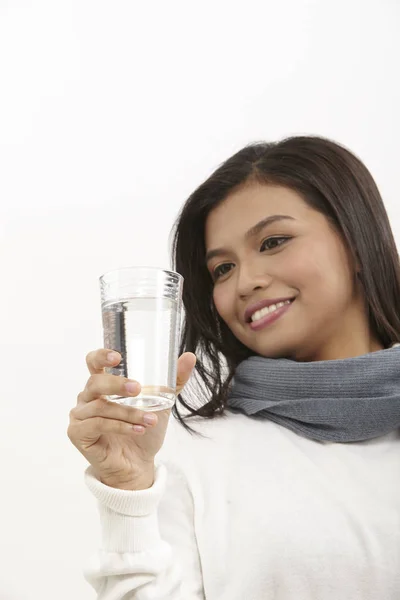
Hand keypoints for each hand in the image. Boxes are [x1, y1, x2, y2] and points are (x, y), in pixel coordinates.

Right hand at [67, 349, 195, 489]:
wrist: (139, 464)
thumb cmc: (145, 430)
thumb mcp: (162, 403)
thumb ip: (174, 381)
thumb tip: (190, 357)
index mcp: (102, 385)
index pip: (93, 362)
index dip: (101, 356)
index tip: (118, 357)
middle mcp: (87, 398)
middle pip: (95, 383)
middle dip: (117, 384)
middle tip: (138, 388)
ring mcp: (80, 416)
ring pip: (100, 407)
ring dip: (128, 412)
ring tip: (150, 420)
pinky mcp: (78, 434)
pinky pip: (98, 424)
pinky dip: (120, 426)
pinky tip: (138, 430)